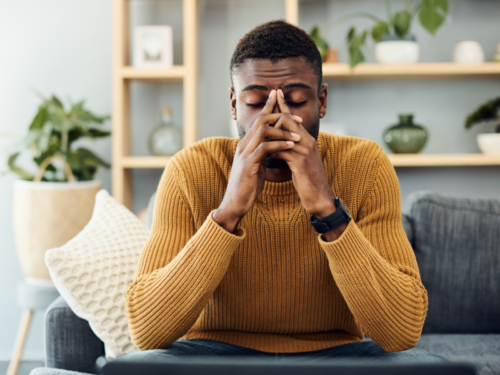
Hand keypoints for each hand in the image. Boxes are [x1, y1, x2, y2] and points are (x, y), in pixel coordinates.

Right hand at [213, 90, 302, 232]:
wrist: (235, 203)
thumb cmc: (247, 186)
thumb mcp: (255, 165)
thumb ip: (261, 154)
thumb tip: (272, 147)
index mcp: (246, 144)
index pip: (258, 120)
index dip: (270, 108)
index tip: (283, 100)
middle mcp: (244, 145)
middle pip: (260, 120)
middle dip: (280, 115)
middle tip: (298, 117)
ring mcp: (245, 154)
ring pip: (263, 131)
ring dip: (282, 131)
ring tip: (298, 135)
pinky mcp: (248, 164)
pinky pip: (264, 148)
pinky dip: (279, 145)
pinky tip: (290, 146)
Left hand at [269, 89, 336, 219]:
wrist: (320, 197)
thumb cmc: (308, 180)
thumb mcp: (300, 162)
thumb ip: (291, 150)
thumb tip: (277, 144)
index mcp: (307, 140)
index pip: (294, 117)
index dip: (284, 105)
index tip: (276, 93)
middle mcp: (308, 142)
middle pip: (288, 119)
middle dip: (274, 115)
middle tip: (265, 112)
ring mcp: (305, 151)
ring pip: (284, 133)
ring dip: (270, 133)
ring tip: (259, 133)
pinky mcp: (301, 162)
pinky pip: (282, 150)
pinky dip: (272, 150)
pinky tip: (265, 153)